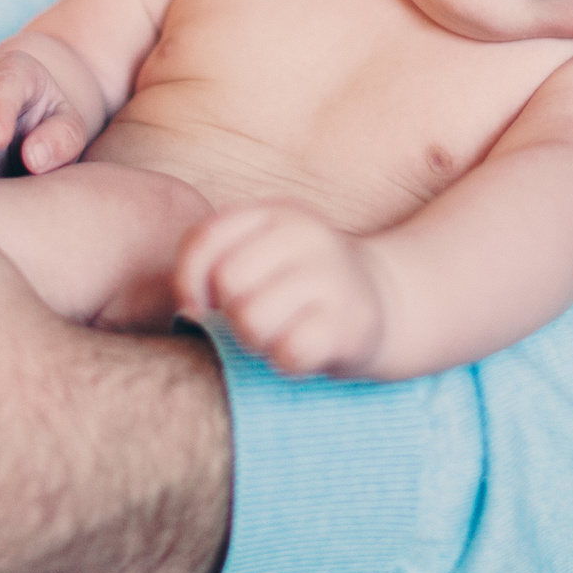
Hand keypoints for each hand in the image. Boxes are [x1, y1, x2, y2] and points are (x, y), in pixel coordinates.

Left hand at [175, 202, 389, 377]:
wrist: (384, 299)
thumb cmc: (298, 281)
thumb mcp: (259, 250)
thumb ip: (211, 261)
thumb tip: (188, 309)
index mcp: (277, 212)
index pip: (205, 239)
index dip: (188, 280)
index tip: (201, 302)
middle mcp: (308, 236)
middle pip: (228, 283)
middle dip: (229, 312)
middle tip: (257, 315)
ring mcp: (333, 277)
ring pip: (252, 321)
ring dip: (257, 339)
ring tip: (279, 331)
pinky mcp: (350, 323)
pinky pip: (288, 352)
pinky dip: (286, 360)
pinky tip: (303, 347)